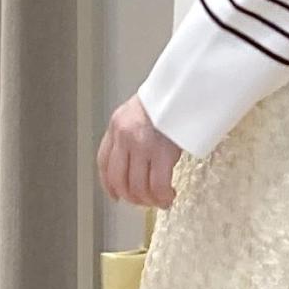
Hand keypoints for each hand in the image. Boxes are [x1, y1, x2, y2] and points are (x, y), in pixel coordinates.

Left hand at [97, 92, 181, 209]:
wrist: (184, 87)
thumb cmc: (169, 98)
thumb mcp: (140, 110)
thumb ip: (132, 131)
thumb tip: (137, 157)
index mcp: (117, 125)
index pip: (104, 162)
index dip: (108, 184)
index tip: (115, 194)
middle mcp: (125, 137)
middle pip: (119, 180)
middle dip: (131, 197)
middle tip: (143, 201)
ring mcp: (142, 146)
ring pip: (138, 187)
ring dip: (149, 200)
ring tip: (160, 201)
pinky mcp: (162, 154)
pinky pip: (158, 186)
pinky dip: (162, 197)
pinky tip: (168, 197)